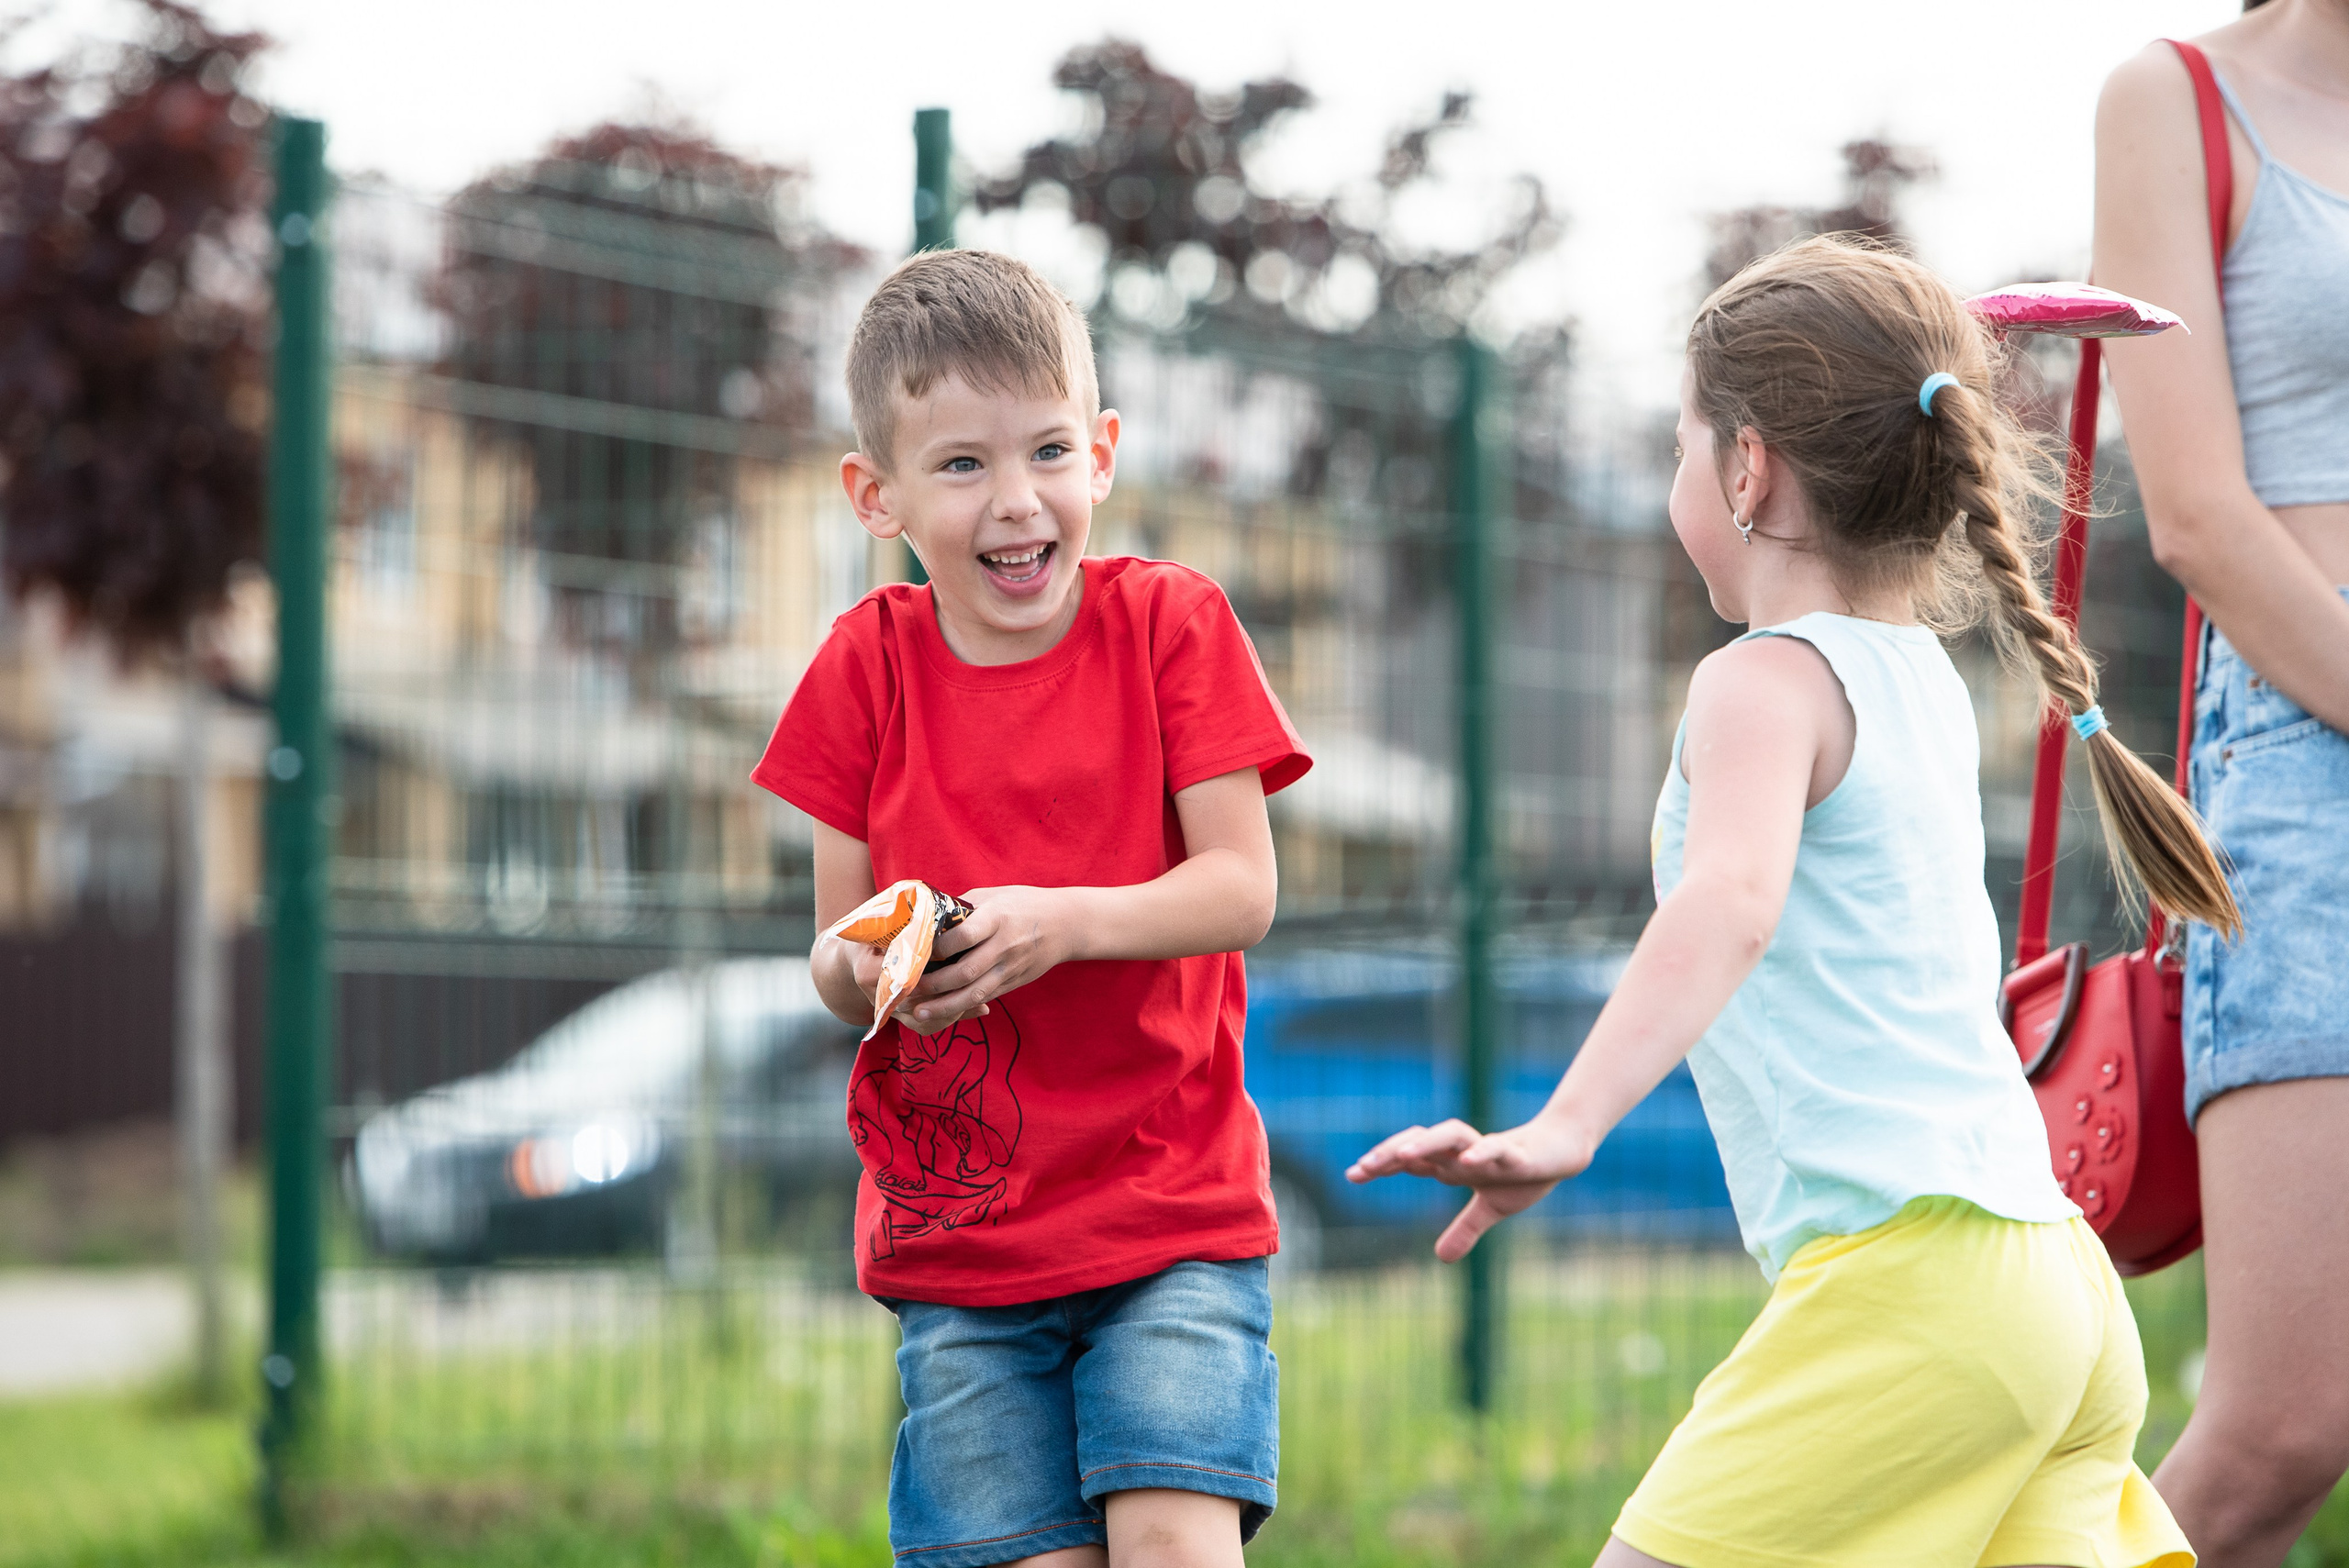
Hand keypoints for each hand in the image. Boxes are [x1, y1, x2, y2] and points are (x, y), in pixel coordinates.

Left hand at [895, 885, 1072, 1033]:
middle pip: (965, 972)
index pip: (964, 937)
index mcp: (997, 918)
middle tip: (908, 989)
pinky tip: (942, 1012)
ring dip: (944, 1005)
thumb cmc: (1024, 904)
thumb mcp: (993, 895)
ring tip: (919, 1012)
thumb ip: (962, 907)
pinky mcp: (1013, 982)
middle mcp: (1004, 945)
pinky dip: (962, 1007)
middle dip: (933, 984)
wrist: (1066, 924)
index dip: (938, 948)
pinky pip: (985, 998)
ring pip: (974, 993)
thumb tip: (927, 917)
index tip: (917, 952)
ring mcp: (1010, 968)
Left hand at [1345, 1111, 1595, 1262]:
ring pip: (1451, 1135)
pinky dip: (1479, 1152)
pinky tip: (1463, 1163)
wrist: (1562, 1152)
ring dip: (1426, 1143)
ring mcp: (1487, 1148)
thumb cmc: (1520, 1174)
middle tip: (1363, 1167)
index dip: (1382, 1163)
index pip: (1410, 1158)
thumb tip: (1440, 1258)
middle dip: (1392, 1151)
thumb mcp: (1490, 1209)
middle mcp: (1462, 1152)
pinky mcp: (1515, 1152)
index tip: (1352, 1175)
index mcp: (1452, 1163)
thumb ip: (1464, 1229)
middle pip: (1421, 1141)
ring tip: (1402, 1156)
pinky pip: (1495, 1148)